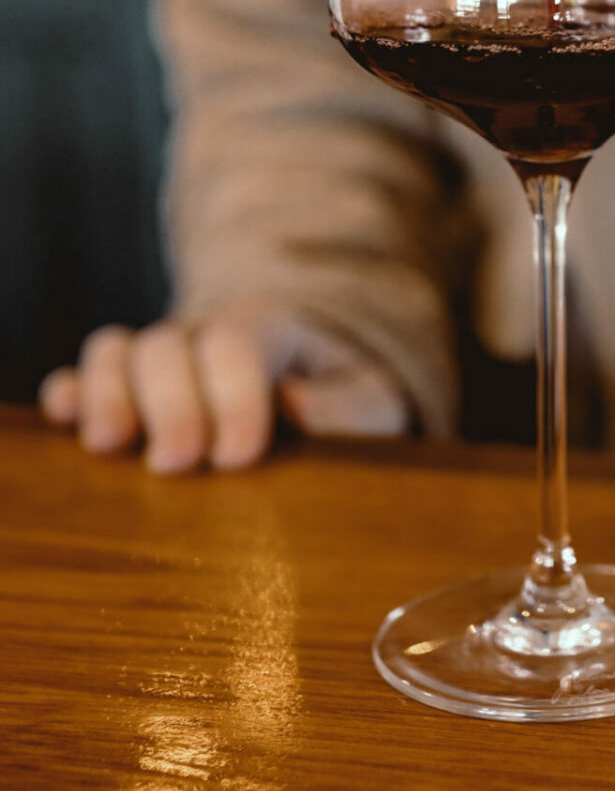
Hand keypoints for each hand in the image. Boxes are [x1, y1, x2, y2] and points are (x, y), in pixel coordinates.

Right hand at [38, 304, 408, 472]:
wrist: (312, 366)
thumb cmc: (342, 391)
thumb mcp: (372, 398)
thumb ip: (347, 406)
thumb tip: (295, 410)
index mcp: (272, 328)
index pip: (239, 343)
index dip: (233, 399)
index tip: (240, 457)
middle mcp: (206, 332)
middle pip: (166, 347)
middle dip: (168, 406)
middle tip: (177, 463)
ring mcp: (162, 355)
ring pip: (116, 350)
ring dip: (106, 396)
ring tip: (111, 446)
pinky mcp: (127, 384)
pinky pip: (82, 373)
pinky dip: (70, 395)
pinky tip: (66, 423)